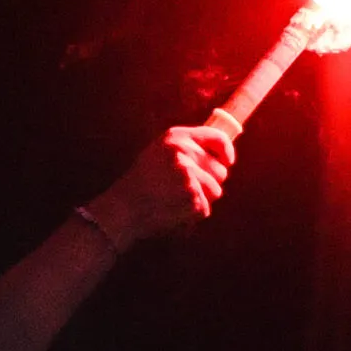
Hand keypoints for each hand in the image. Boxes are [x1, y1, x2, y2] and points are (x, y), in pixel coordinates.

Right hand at [84, 125, 236, 247]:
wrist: (123, 208)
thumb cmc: (142, 180)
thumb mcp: (159, 151)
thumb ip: (186, 146)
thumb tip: (218, 150)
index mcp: (177, 137)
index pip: (218, 138)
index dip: (227, 152)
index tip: (227, 162)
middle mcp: (185, 153)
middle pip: (221, 170)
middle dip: (211, 182)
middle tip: (187, 189)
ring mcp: (190, 175)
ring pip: (216, 191)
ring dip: (202, 199)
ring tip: (177, 199)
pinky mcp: (192, 197)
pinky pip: (205, 208)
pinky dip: (193, 213)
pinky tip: (174, 209)